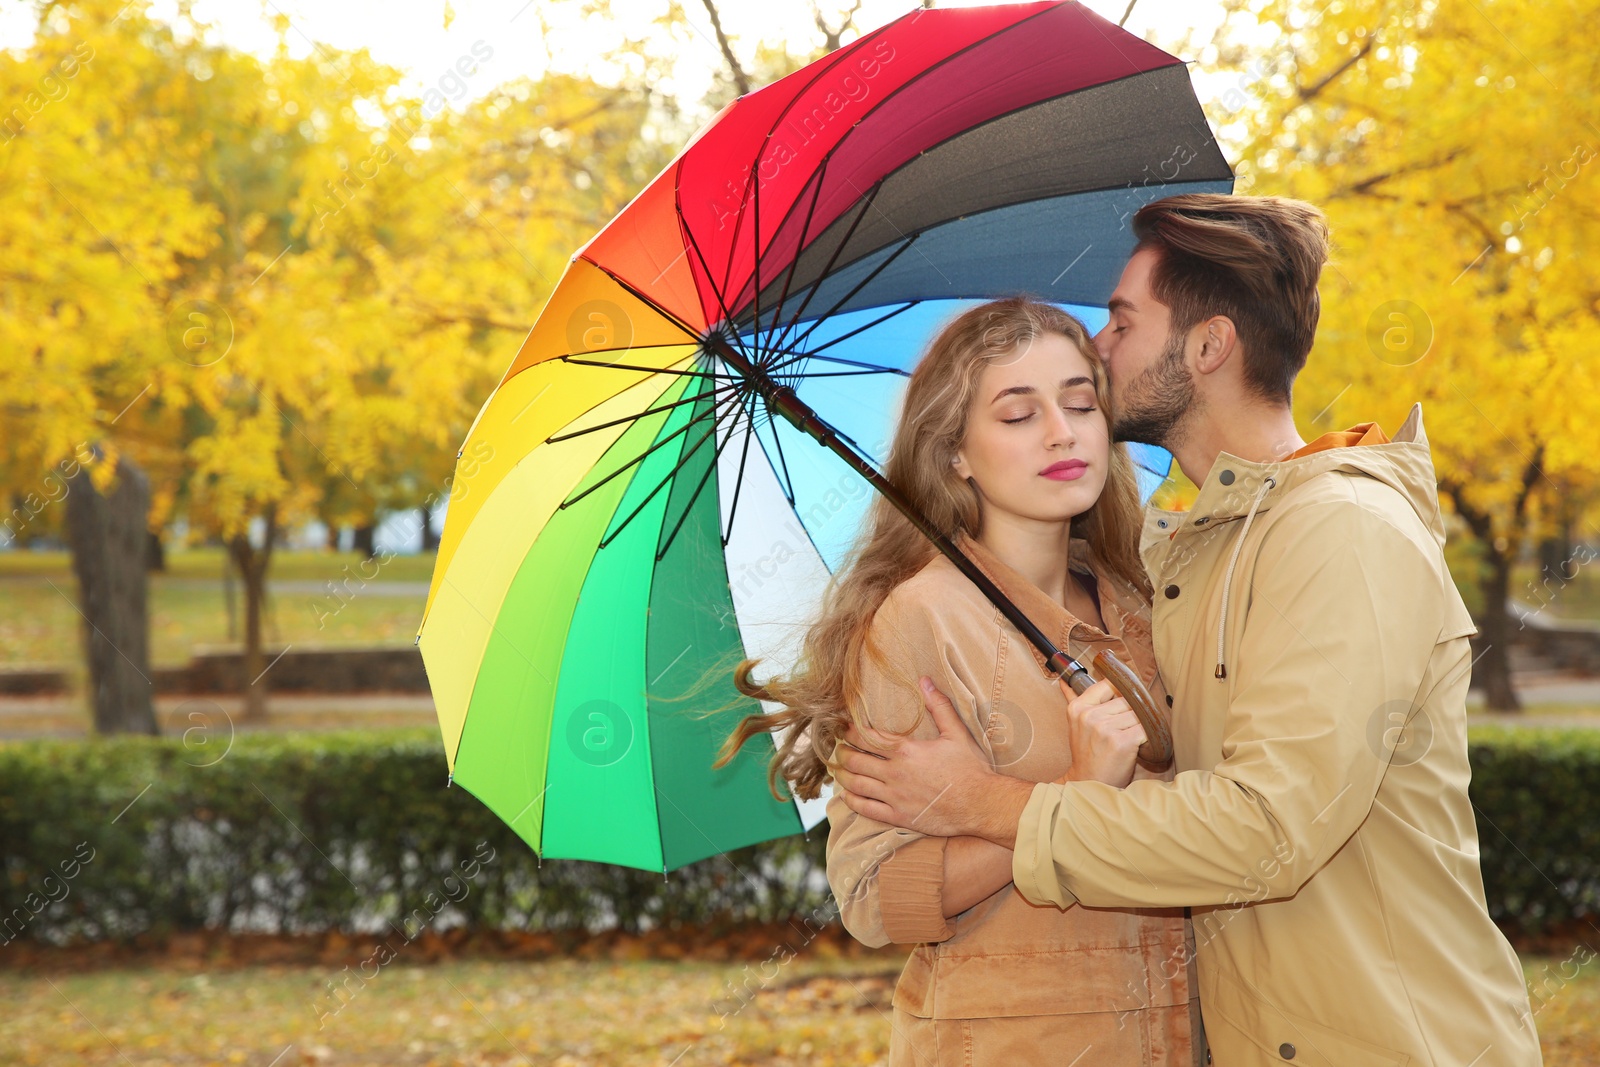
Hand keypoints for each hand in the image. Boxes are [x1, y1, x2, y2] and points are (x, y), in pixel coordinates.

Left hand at [834, 676, 1028, 843]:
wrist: (982, 804)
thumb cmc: (971, 769)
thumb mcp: (957, 733)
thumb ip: (939, 706)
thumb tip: (925, 680)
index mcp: (906, 750)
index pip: (867, 737)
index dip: (849, 731)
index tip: (842, 728)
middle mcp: (895, 773)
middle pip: (856, 761)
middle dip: (842, 753)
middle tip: (837, 748)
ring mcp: (895, 797)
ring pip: (856, 785)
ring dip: (843, 776)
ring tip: (838, 770)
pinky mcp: (899, 816)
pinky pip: (867, 809)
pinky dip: (852, 802)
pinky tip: (847, 796)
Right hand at [1061, 677, 1145, 787]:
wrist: (1089, 784)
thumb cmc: (1086, 754)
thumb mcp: (1075, 725)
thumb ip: (1072, 699)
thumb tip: (1064, 681)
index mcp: (1078, 708)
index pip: (1108, 684)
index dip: (1120, 694)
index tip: (1121, 707)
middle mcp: (1089, 715)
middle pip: (1126, 700)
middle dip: (1130, 714)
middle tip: (1122, 731)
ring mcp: (1105, 728)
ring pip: (1138, 714)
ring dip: (1139, 726)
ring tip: (1127, 740)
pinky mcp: (1122, 741)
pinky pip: (1145, 729)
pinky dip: (1147, 738)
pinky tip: (1136, 747)